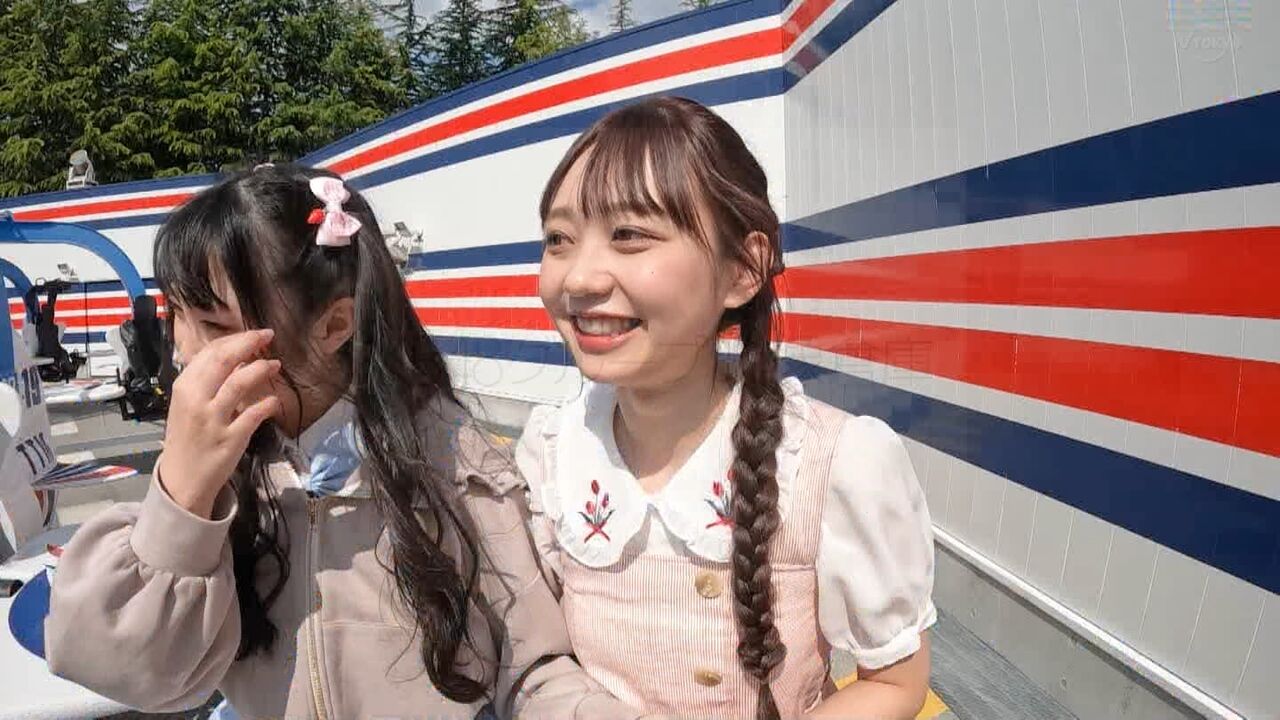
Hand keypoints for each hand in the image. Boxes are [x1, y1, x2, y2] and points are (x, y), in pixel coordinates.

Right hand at [157, 329, 281, 517]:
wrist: (183, 478)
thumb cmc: (188, 436)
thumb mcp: (188, 403)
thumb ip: (207, 380)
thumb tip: (236, 356)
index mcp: (184, 387)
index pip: (211, 352)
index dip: (236, 339)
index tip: (254, 334)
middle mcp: (196, 399)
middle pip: (225, 359)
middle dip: (249, 342)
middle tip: (268, 336)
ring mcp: (214, 419)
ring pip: (240, 382)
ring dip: (261, 368)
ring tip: (275, 364)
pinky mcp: (231, 438)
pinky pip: (255, 414)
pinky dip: (269, 403)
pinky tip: (275, 400)